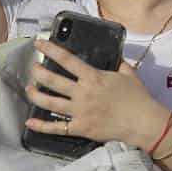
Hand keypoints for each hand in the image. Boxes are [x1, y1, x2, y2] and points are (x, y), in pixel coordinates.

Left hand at [24, 39, 166, 147]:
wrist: (142, 121)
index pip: (67, 60)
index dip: (51, 50)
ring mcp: (79, 111)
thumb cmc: (138, 97)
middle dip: (38, 72)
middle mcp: (82, 93)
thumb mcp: (129, 73)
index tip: (39, 43)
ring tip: (29, 89)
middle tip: (33, 67)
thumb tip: (113, 56)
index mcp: (93, 77)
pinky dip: (41, 126)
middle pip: (53, 80)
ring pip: (49, 102)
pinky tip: (30, 122)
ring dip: (35, 95)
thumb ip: (118, 63)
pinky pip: (56, 127)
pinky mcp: (80, 127)